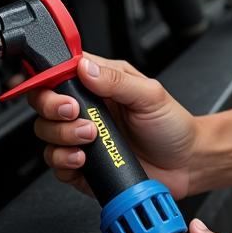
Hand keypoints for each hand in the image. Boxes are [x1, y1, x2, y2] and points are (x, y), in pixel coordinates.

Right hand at [29, 54, 195, 197]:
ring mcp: (82, 138)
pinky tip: (83, 159)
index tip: (61, 90)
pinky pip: (56, 163)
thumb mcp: (150, 94)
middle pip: (45, 104)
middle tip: (75, 113)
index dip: (50, 78)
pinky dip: (63, 161)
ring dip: (62, 136)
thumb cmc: (172, 125)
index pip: (61, 73)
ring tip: (90, 137)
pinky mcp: (82, 165)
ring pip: (46, 133)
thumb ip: (116, 80)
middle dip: (53, 109)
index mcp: (101, 83)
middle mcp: (88, 109)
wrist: (186, 163)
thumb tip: (84, 67)